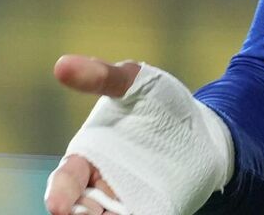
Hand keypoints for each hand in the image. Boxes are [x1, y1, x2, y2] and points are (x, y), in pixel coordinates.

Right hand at [45, 55, 233, 214]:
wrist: (205, 130)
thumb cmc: (159, 103)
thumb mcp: (135, 83)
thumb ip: (102, 77)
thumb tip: (61, 64)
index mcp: (88, 158)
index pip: (65, 182)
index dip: (59, 195)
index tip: (58, 207)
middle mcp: (101, 187)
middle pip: (80, 212)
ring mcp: (127, 205)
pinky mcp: (154, 214)